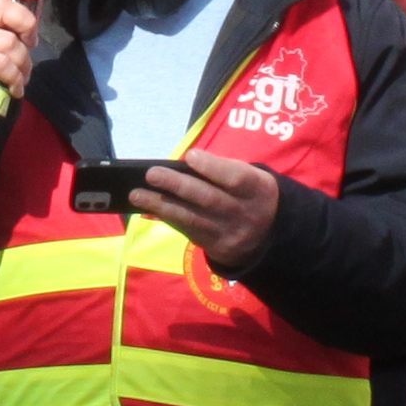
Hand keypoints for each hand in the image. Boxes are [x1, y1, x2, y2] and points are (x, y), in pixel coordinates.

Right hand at [0, 0, 42, 124]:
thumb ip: (11, 28)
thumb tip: (35, 16)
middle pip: (3, 6)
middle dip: (26, 25)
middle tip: (29, 44)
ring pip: (9, 42)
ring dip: (22, 63)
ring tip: (19, 76)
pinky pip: (2, 63)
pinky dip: (14, 77)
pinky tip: (14, 87)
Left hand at [133, 152, 281, 274]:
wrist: (268, 235)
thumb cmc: (249, 193)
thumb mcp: (249, 178)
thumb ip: (223, 171)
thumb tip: (182, 167)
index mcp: (257, 189)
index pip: (235, 178)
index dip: (212, 168)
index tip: (189, 157)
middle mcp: (245, 213)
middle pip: (209, 199)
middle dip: (178, 186)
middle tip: (152, 174)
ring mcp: (230, 234)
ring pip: (193, 219)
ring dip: (162, 205)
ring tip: (137, 194)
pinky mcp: (216, 248)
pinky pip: (189, 231)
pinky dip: (168, 217)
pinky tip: (150, 208)